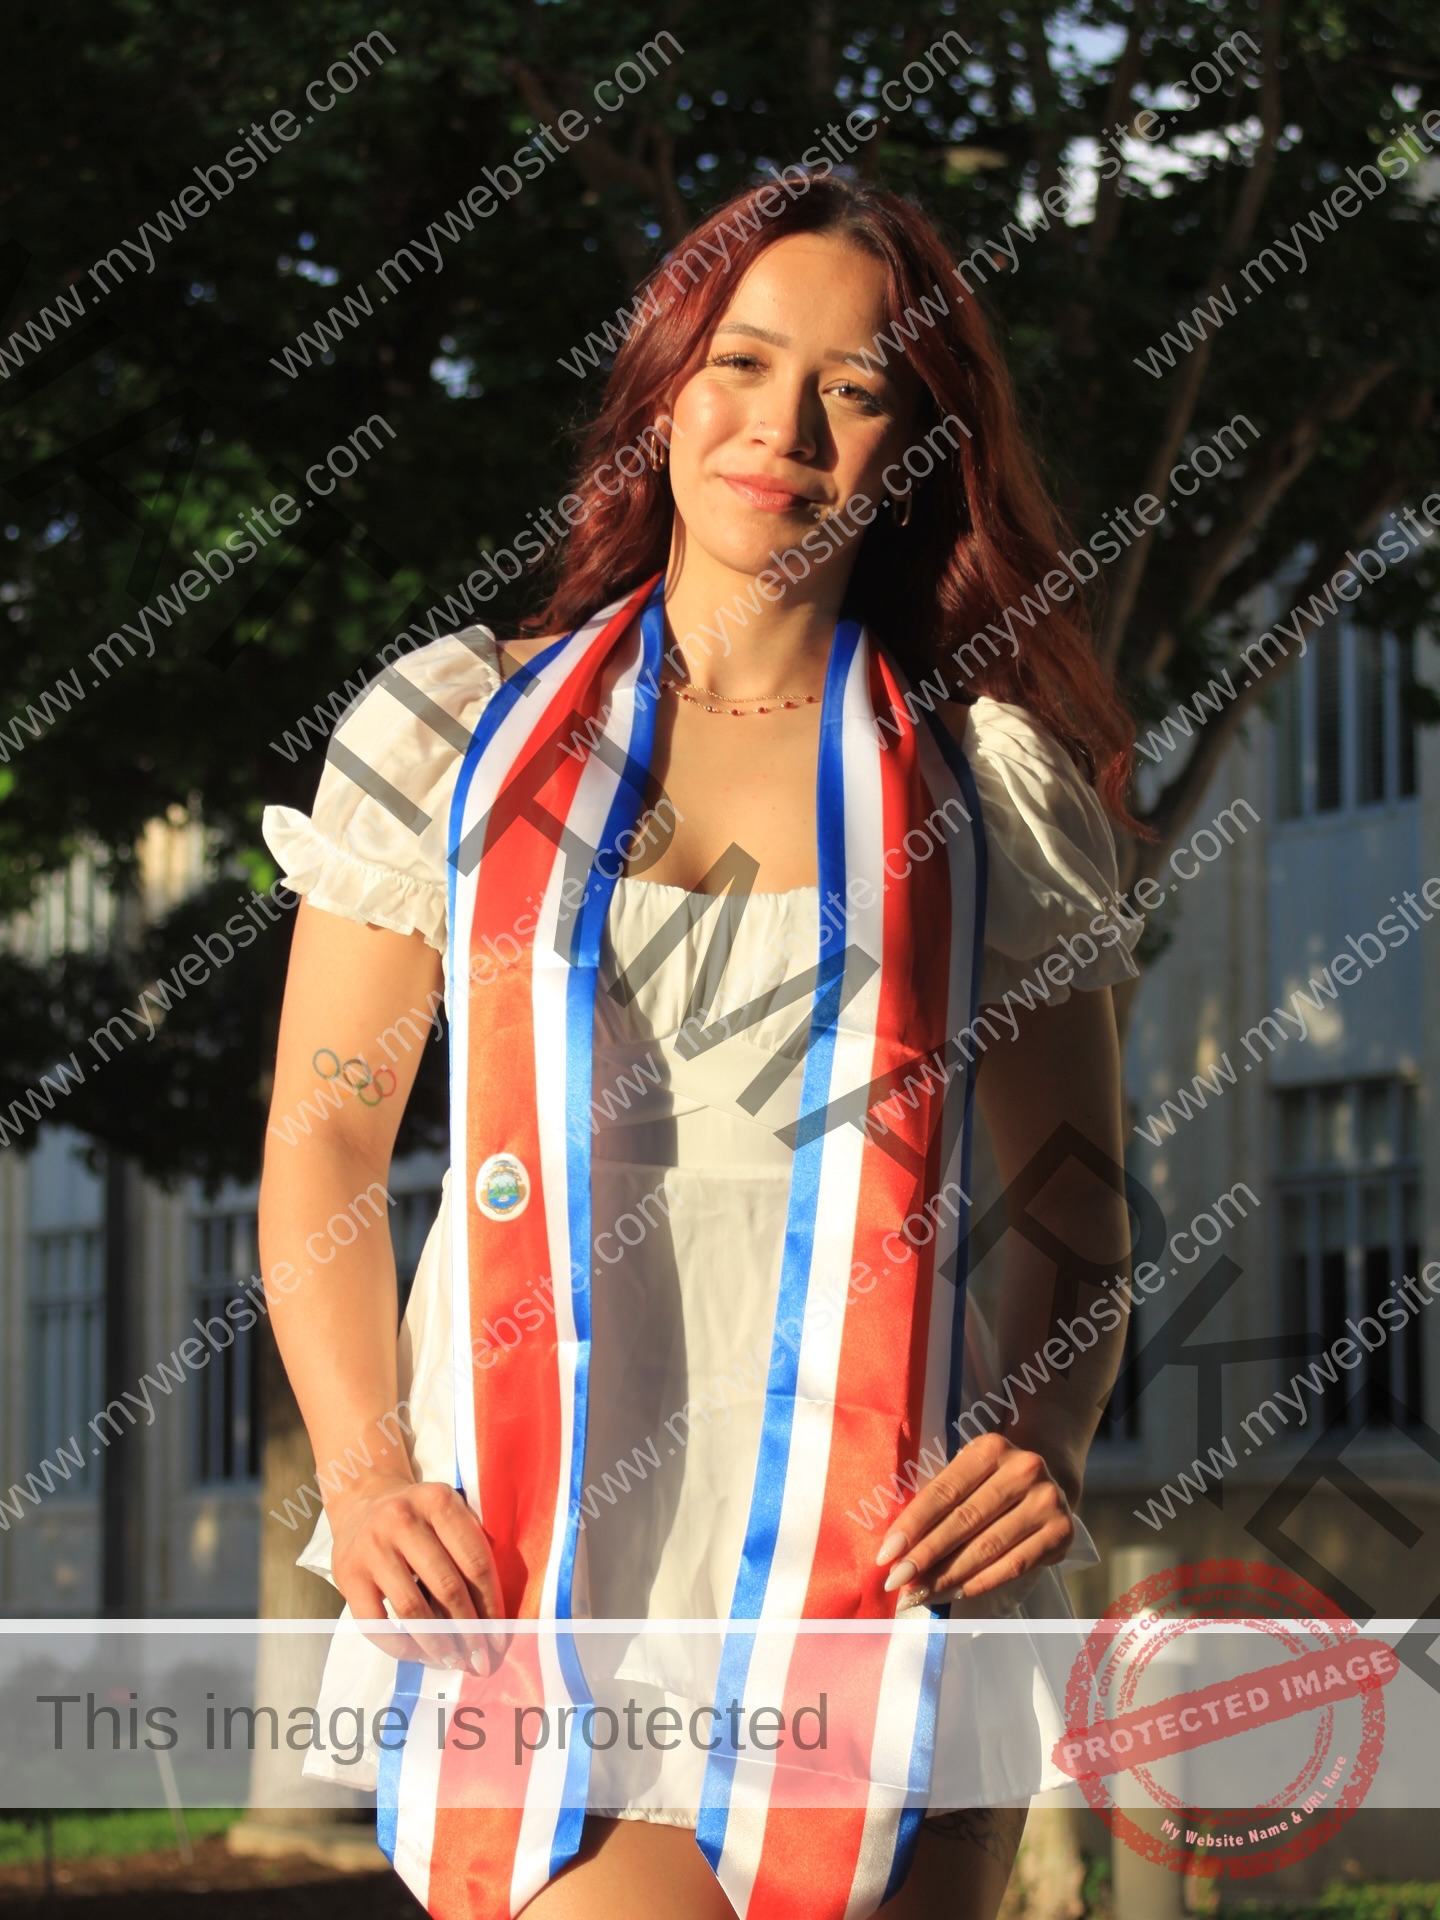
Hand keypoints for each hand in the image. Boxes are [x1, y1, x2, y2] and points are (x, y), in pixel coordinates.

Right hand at [328, 1477, 503, 1669]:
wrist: (364, 1503)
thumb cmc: (419, 1518)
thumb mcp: (448, 1514)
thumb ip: (471, 1548)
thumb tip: (492, 1618)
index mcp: (438, 1501)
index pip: (475, 1561)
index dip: (491, 1605)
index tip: (499, 1637)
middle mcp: (403, 1519)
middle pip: (447, 1586)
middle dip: (469, 1631)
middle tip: (480, 1661)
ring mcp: (372, 1547)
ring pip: (412, 1608)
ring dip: (438, 1643)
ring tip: (454, 1662)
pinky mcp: (349, 1574)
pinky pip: (375, 1623)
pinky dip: (400, 1646)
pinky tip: (419, 1656)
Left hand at [874, 1432, 1074, 1609]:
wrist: (1050, 1480)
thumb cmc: (991, 1481)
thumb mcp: (967, 1474)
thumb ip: (938, 1502)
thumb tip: (896, 1549)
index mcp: (991, 1447)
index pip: (944, 1492)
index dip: (913, 1525)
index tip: (886, 1555)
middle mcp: (1023, 1469)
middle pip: (964, 1521)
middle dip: (926, 1555)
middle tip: (897, 1582)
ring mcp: (1047, 1500)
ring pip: (988, 1547)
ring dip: (948, 1576)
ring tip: (920, 1593)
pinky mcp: (1061, 1532)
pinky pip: (1014, 1565)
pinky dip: (980, 1582)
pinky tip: (955, 1593)